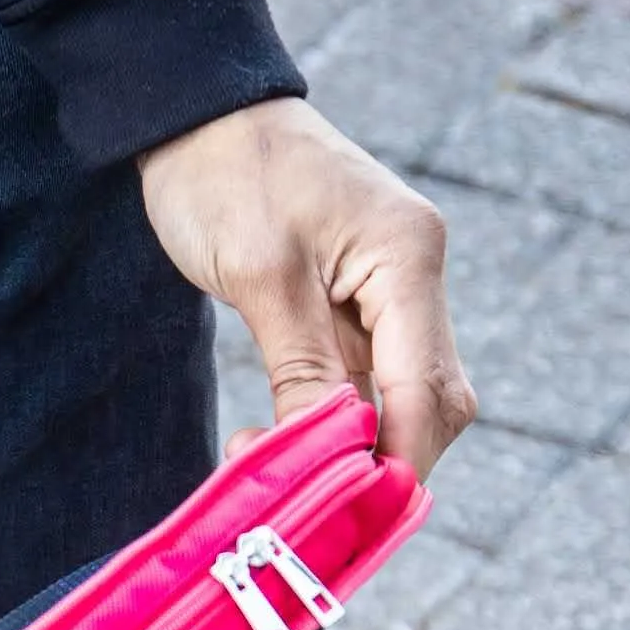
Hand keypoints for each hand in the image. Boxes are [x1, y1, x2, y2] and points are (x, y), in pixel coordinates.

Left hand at [137, 96, 475, 479]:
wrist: (199, 114)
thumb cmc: (225, 175)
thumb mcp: (260, 276)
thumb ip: (303, 370)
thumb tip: (333, 456)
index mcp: (409, 259)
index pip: (426, 390)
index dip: (393, 463)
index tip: (345, 514)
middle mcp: (415, 278)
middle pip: (430, 405)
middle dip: (378, 462)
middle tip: (300, 502)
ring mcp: (389, 294)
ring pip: (398, 401)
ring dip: (348, 447)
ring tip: (271, 469)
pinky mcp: (354, 306)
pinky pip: (362, 382)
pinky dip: (331, 422)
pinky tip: (279, 443)